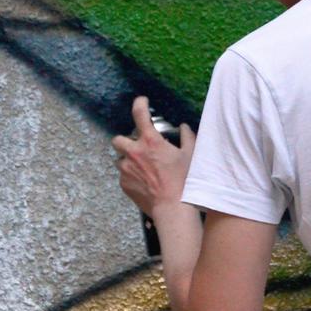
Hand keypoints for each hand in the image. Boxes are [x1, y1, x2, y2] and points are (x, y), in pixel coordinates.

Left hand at [111, 96, 194, 216]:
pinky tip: (145, 182)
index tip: (141, 102)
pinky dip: (132, 176)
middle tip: (138, 147)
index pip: (140, 114)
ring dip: (129, 161)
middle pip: (118, 139)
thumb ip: (188, 138)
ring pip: (120, 159)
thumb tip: (185, 128)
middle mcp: (134, 153)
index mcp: (151, 142)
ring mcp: (126, 169)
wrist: (172, 208)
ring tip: (144, 169)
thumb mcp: (191, 156)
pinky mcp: (124, 184)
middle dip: (126, 141)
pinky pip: (124, 176)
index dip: (139, 104)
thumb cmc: (184, 181)